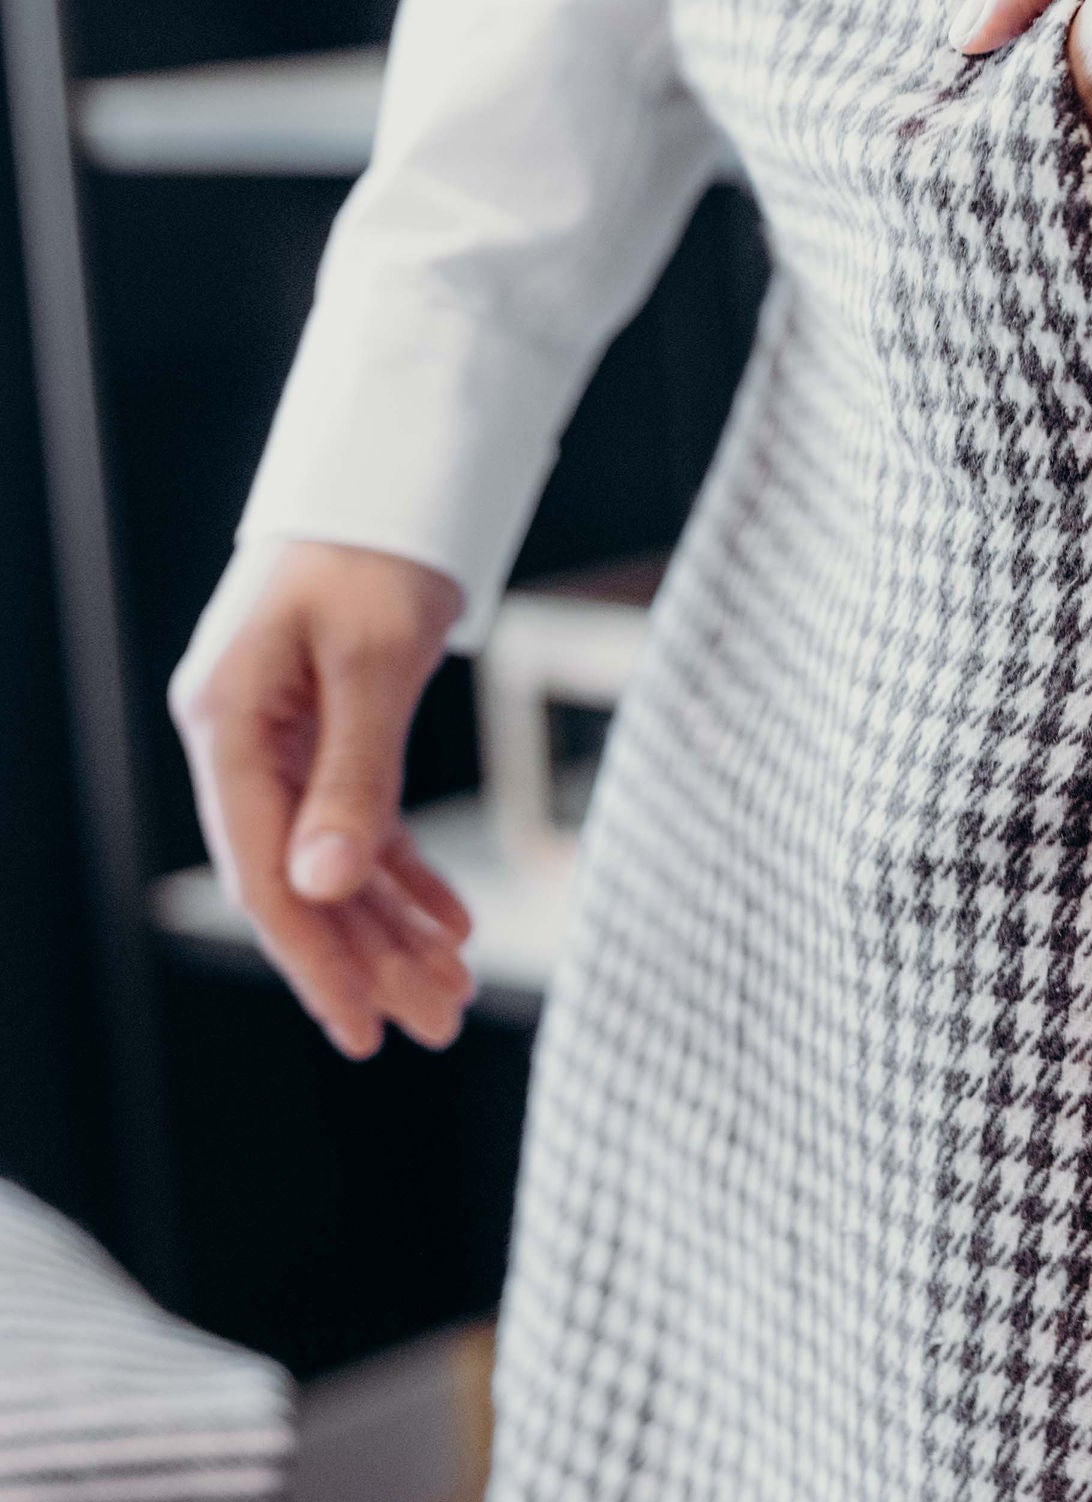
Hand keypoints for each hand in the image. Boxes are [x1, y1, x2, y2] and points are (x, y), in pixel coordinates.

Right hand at [169, 538, 471, 1060]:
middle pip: (300, 878)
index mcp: (227, 725)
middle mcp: (242, 741)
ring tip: (454, 990)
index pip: (263, 873)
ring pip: (333, 859)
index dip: (315, 959)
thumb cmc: (376, 549)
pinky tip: (451, 922)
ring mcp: (281, 736)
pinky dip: (403, 872)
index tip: (365, 1028)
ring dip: (392, 927)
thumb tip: (323, 889)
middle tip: (438, 1022)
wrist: (392, 472)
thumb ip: (352, 776)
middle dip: (368, 958)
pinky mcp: (324, 727)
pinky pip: (359, 820)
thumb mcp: (374, 660)